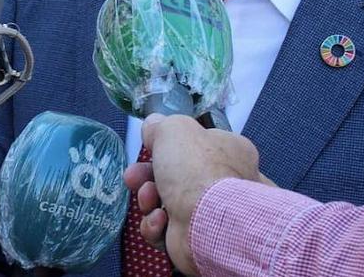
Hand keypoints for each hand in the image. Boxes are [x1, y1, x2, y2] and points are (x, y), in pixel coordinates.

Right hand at [122, 115, 262, 274]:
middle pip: (176, 175)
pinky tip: (159, 220)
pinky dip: (156, 225)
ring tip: (148, 197)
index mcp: (230, 151)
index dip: (171, 146)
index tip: (150, 146)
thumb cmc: (196, 168)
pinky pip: (166, 229)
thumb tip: (152, 127)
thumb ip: (160, 125)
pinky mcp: (195, 239)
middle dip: (147, 175)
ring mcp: (210, 214)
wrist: (208, 222)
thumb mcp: (174, 129)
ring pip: (166, 203)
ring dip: (148, 199)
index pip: (198, 144)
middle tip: (133, 176)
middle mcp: (225, 182)